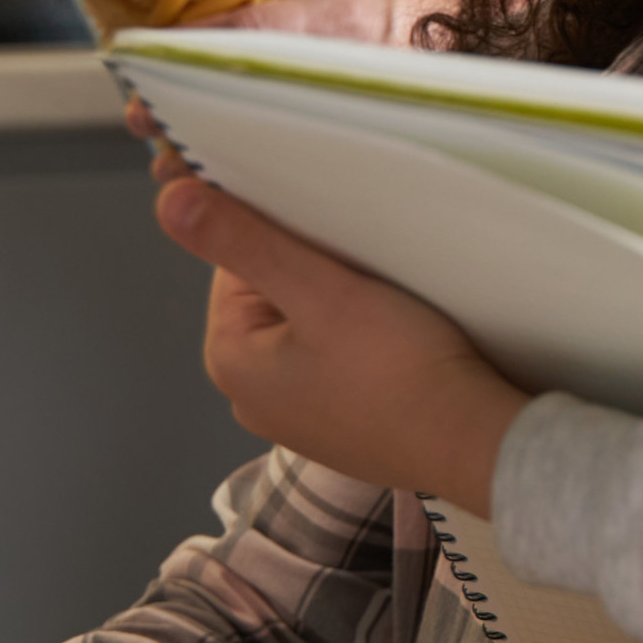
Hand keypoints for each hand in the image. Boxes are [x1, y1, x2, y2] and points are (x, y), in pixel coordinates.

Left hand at [158, 178, 530, 512]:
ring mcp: (298, 417)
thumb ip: (243, 241)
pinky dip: (366, 342)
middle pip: (274, 293)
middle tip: (371, 276)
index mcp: (230, 361)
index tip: (337, 242)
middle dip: (319, 272)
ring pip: (310, 324)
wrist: (472, 441)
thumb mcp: (319, 290)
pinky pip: (340, 359)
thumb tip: (169, 200)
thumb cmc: (399, 370)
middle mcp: (252, 397)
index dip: (290, 238)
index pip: (238, 262)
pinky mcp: (342, 424)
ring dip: (345, 304)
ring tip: (391, 308)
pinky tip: (400, 343)